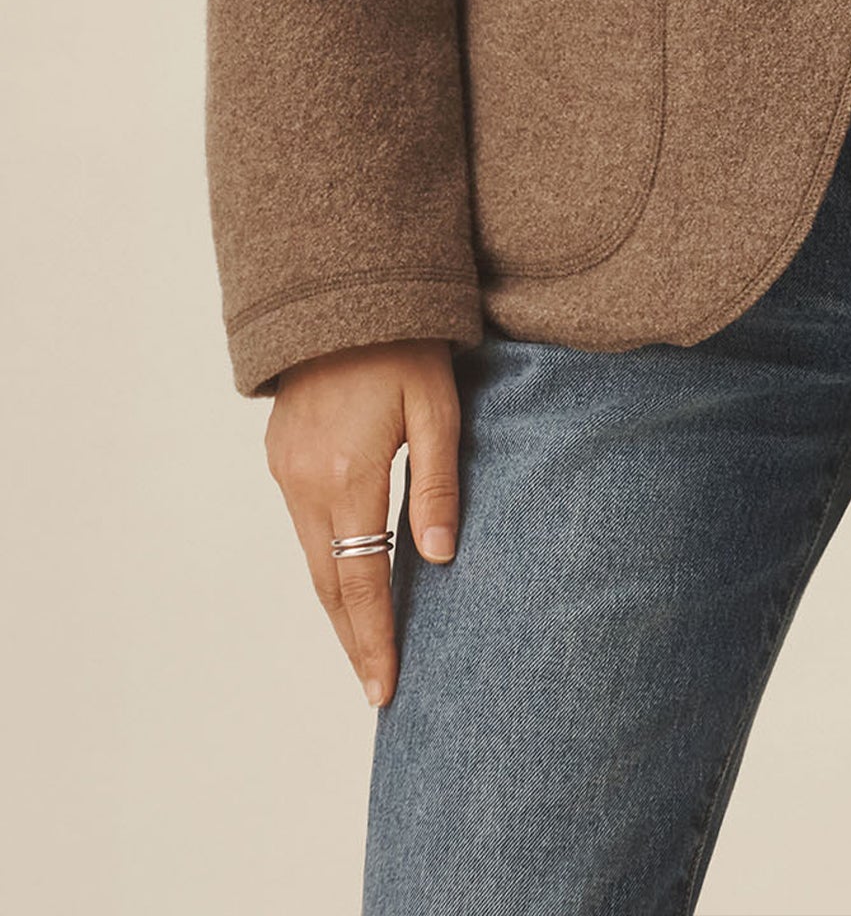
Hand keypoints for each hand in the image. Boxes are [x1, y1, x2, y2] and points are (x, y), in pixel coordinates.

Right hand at [264, 338, 460, 708]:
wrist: (340, 291)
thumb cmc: (404, 345)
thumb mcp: (438, 409)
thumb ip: (439, 485)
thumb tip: (441, 560)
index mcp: (348, 475)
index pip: (360, 581)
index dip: (374, 639)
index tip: (386, 688)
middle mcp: (304, 482)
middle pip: (328, 583)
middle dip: (353, 638)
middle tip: (376, 689)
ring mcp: (285, 469)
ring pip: (313, 557)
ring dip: (338, 603)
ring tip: (369, 646)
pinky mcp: (280, 455)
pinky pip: (305, 525)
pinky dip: (327, 560)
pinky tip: (350, 578)